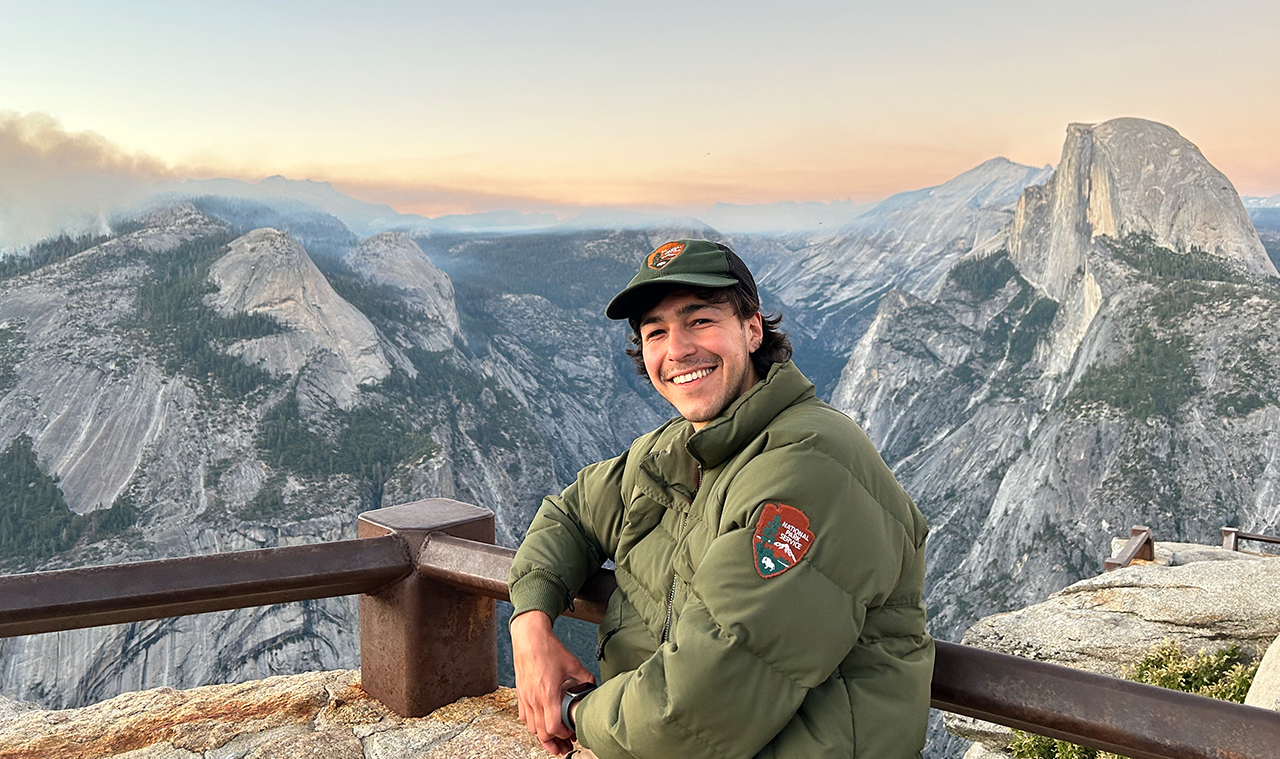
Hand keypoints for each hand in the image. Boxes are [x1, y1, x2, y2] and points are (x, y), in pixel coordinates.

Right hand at [511, 610, 594, 754]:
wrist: (529, 637)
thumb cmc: (547, 649)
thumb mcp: (572, 663)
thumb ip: (585, 677)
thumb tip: (593, 685)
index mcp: (548, 694)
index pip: (552, 727)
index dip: (563, 735)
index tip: (570, 735)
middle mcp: (534, 698)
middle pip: (541, 733)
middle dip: (554, 744)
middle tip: (563, 748)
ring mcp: (525, 697)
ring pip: (531, 727)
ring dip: (542, 736)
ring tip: (552, 739)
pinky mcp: (520, 693)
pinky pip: (523, 716)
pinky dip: (532, 723)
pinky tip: (539, 722)